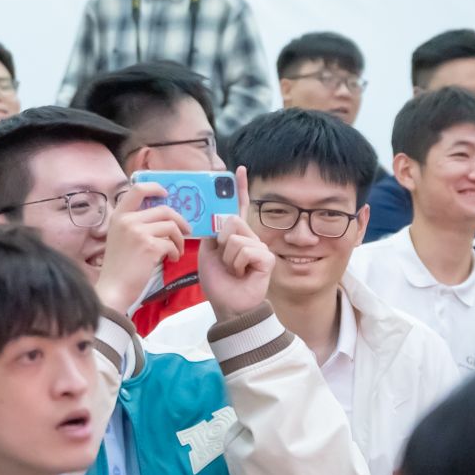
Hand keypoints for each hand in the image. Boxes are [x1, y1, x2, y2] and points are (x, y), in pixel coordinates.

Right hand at [94, 182, 187, 314]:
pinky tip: (170, 260)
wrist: (114, 288)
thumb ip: (134, 223)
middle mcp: (127, 220)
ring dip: (179, 240)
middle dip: (180, 221)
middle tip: (185, 231)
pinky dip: (175, 252)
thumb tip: (161, 216)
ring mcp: (138, 232)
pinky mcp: (149, 246)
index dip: (155, 188)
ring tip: (176, 251)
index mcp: (119, 216)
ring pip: (171, 226)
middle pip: (164, 210)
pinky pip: (172, 243)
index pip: (138, 189)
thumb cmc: (118, 266)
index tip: (166, 194)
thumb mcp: (120, 237)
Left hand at [200, 173, 274, 320]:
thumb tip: (215, 217)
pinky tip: (242, 274)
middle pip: (231, 220)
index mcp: (235, 234)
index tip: (238, 169)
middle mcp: (251, 237)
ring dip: (227, 257)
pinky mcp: (266, 258)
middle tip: (224, 261)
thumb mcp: (207, 253)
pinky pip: (244, 250)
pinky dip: (237, 264)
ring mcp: (260, 247)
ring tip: (233, 270)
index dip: (239, 189)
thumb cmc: (218, 281)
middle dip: (221, 241)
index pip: (238, 207)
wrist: (227, 305)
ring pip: (235, 237)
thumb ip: (211, 233)